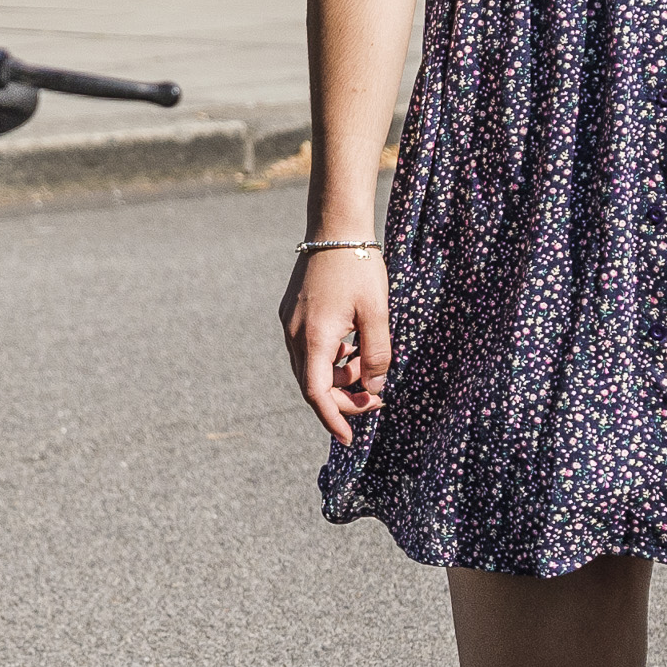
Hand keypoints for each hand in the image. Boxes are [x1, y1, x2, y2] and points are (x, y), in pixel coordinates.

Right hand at [283, 239, 391, 442]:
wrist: (335, 227)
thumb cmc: (359, 267)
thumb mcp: (377, 313)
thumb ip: (377, 355)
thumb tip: (375, 388)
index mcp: (314, 336)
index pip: (316, 393)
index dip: (332, 419)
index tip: (348, 438)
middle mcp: (294, 333)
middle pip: (312, 384)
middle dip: (343, 399)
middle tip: (376, 399)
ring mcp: (289, 322)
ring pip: (309, 367)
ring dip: (337, 377)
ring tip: (366, 366)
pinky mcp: (291, 313)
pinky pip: (307, 348)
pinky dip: (329, 359)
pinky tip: (351, 348)